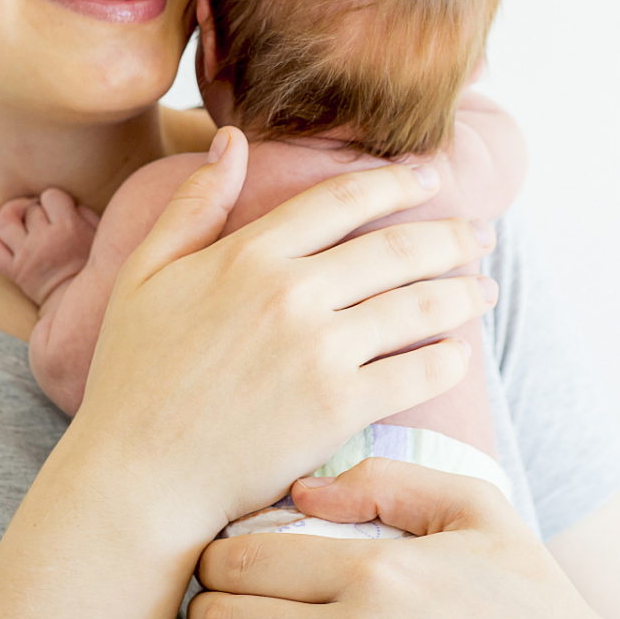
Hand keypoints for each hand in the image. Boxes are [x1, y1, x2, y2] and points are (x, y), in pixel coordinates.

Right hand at [63, 129, 500, 531]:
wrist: (138, 478)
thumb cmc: (134, 377)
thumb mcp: (144, 276)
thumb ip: (194, 206)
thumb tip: (233, 140)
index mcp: (249, 255)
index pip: (344, 198)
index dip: (396, 182)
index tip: (429, 177)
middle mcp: (292, 293)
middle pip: (396, 248)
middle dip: (450, 236)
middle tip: (479, 234)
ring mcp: (321, 351)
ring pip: (418, 305)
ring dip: (464, 293)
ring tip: (485, 289)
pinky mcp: (341, 408)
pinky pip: (417, 373)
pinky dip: (448, 359)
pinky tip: (459, 353)